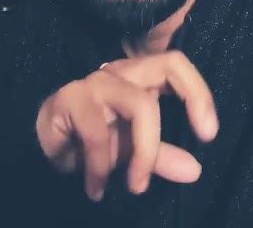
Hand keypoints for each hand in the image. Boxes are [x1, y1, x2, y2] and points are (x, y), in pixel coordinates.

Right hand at [36, 50, 217, 200]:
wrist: (43, 152)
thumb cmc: (93, 144)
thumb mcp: (133, 152)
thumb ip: (162, 157)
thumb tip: (195, 170)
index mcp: (142, 78)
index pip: (176, 65)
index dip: (199, 91)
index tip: (209, 134)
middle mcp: (122, 72)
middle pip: (168, 64)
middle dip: (192, 100)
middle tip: (201, 142)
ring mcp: (96, 81)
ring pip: (140, 103)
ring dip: (144, 152)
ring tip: (136, 186)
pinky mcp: (70, 97)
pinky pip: (98, 132)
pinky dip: (101, 166)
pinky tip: (96, 187)